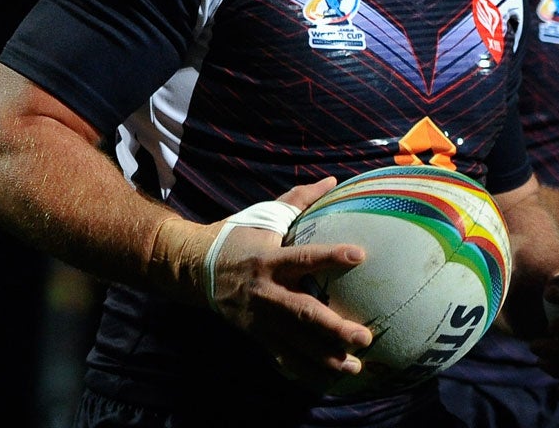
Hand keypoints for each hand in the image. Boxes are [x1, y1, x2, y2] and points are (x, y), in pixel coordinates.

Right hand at [204, 178, 370, 385]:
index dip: (330, 256)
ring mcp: (259, 317)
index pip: (303, 258)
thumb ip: (298, 201)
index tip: (360, 255)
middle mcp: (264, 291)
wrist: (193, 267)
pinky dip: (304, 370)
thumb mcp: (263, 216)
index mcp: (267, 260)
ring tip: (354, 366)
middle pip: (302, 312)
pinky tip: (328, 378)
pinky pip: (282, 357)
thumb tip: (332, 181)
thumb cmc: (236, 237)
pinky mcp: (256, 334)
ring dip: (325, 357)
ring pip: (295, 343)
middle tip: (365, 337)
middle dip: (333, 327)